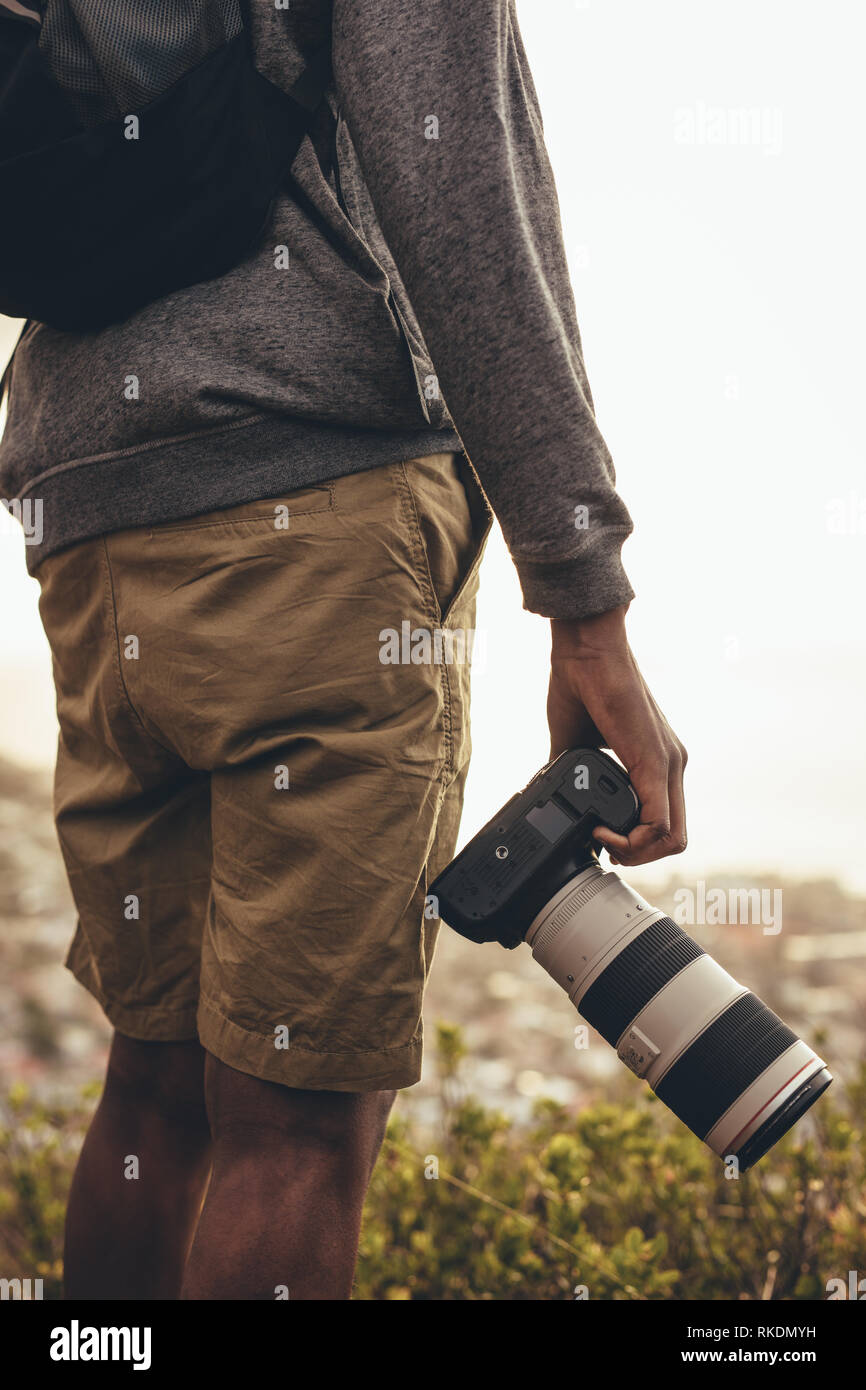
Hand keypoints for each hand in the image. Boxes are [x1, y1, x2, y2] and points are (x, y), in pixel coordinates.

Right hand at [547, 605, 687, 866]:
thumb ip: (575, 773)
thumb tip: (555, 796)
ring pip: (673, 836)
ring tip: (603, 841)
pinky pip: (659, 821)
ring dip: (636, 853)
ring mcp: (669, 764)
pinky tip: (603, 829)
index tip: (602, 840)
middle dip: (638, 856)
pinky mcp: (656, 762)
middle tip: (606, 851)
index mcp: (656, 761)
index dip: (636, 844)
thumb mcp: (576, 743)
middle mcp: (671, 765)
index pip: (664, 821)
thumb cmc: (581, 683)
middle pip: (675, 837)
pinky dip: (632, 839)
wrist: (586, 649)